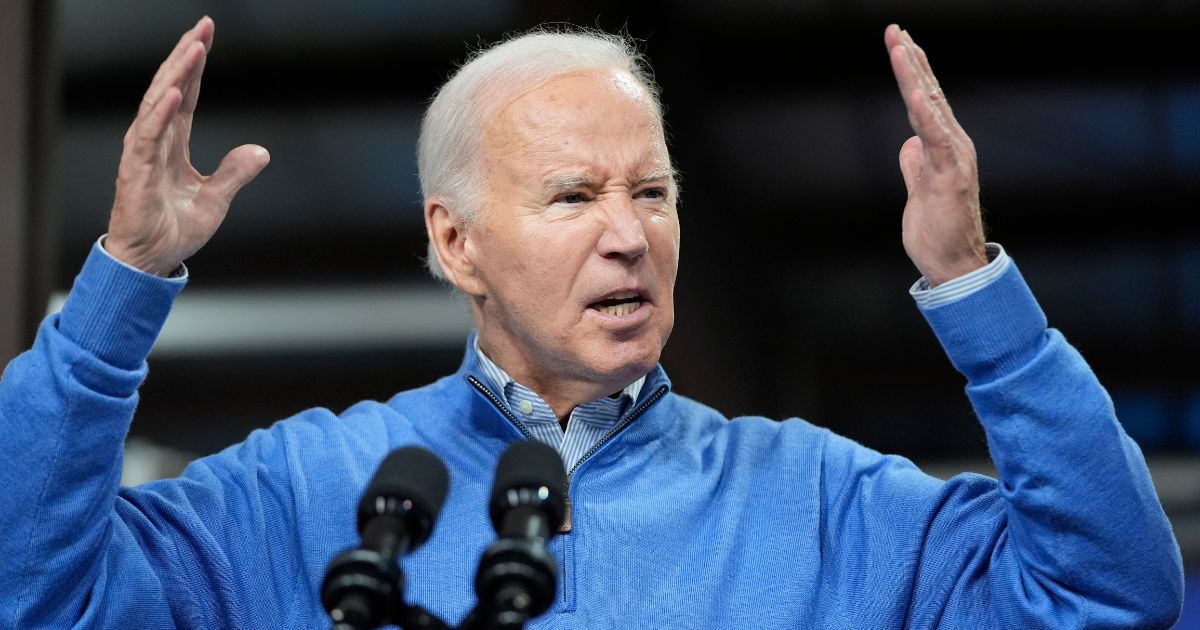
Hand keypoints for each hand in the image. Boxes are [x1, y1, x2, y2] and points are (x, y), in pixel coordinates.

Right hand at [106, 16, 268, 276]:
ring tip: (193, 48)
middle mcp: (155, 141)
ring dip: (176, 74)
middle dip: (186, 56)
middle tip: (203, 27)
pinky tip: (173, 91)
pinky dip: (160, 112)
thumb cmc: (174, 230)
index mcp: (172, 143)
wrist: (152, 261)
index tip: (206, 35)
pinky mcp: (135, 170)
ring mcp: (142, 153)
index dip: (196, 65)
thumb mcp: (216, 198)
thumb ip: (235, 172)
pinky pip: (148, 135)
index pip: (185, 95)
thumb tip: (261, 152)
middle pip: (170, 88)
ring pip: (158, 104)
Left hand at [885, 24, 986, 286]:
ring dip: (914, 75)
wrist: (954, 264)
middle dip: (911, 59)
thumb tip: (908, 144)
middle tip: (895, 29)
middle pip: (928, 92)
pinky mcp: (949, 174)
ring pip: (930, 106)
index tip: (899, 41)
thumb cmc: (938, 231)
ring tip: (901, 45)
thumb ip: (914, 164)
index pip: (925, 99)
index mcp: (943, 146)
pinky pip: (935, 136)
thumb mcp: (918, 189)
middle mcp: (952, 144)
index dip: (912, 70)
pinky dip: (926, 111)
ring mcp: (952, 157)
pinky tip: (917, 89)